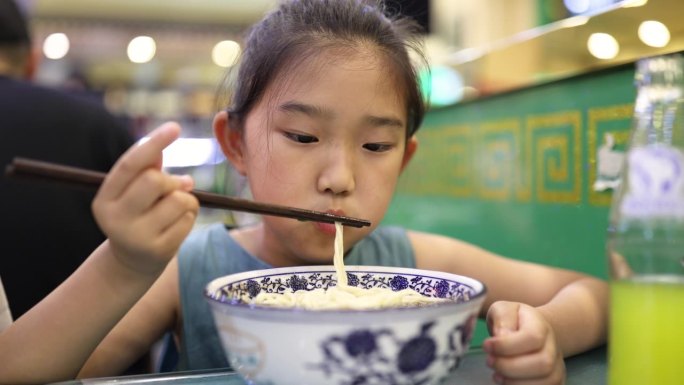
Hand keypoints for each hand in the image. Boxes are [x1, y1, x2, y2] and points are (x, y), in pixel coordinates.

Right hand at [92, 122, 198, 274]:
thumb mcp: (133, 193)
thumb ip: (145, 170)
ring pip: (178, 199)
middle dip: (171, 180)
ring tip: (176, 208)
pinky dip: (190, 215)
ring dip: (185, 198)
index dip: (153, 143)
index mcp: (105, 198)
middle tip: (176, 186)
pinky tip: (177, 223)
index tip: (175, 127)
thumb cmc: (137, 215)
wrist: (133, 262)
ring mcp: (137, 237)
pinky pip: (189, 218)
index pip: (130, 164)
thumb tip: (159, 150)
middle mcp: (116, 219)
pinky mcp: (160, 250)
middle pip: (155, 180)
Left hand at [482, 301, 565, 384]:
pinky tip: (506, 381)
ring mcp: (557, 365)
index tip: (486, 345)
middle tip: (489, 361)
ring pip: (546, 381)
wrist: (529, 330)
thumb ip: (502, 318)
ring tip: (496, 374)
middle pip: (543, 363)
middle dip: (510, 366)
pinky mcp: (554, 381)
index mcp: (541, 325)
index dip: (507, 345)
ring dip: (515, 382)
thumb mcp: (503, 309)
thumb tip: (502, 336)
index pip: (532, 337)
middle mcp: (553, 346)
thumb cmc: (513, 320)